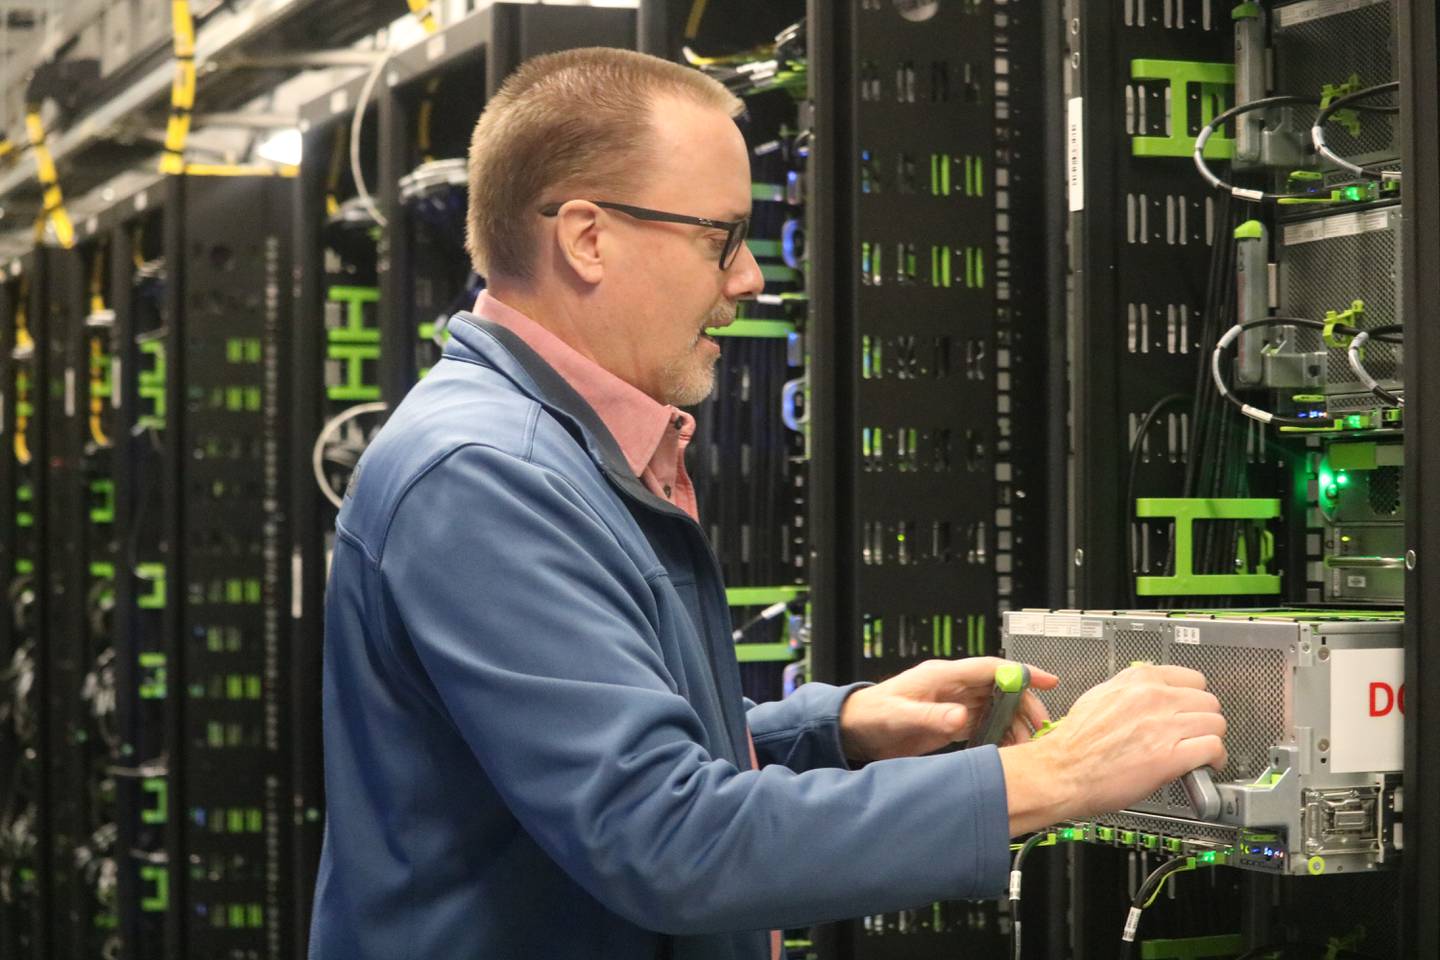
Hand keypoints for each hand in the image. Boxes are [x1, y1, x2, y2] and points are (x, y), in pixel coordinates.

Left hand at [839, 657, 1057, 763]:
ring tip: (1029, 744)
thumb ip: (931, 717)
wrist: (855, 730)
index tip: (1048, 681)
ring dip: (1013, 723)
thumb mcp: (900, 717)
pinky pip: (982, 724)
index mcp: (942, 676)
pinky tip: (1008, 750)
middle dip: (1024, 705)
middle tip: (1042, 727)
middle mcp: (951, 687)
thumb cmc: (872, 716)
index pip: (991, 668)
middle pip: (1000, 689)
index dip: (1022, 673)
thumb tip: (961, 717)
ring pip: (995, 708)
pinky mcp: (949, 721)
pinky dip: (998, 735)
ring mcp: (952, 703)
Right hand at [999, 664, 1226, 834]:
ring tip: (1199, 753)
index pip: (1193, 678)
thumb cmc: (1074, 742)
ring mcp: (1163, 725)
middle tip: (1193, 735)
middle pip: (1209, 701)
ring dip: (1211, 740)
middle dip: (1204, 720)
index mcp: (1137, 679)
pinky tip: (1203, 767)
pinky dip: (1213, 760)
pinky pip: (1213, 748)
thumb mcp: (1100, 696)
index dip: (1194, 699)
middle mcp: (1153, 697)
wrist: (1061, 771)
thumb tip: (1153, 695)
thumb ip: (1131, 691)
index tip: (1190, 711)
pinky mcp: (1170, 756)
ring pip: (1216, 723)